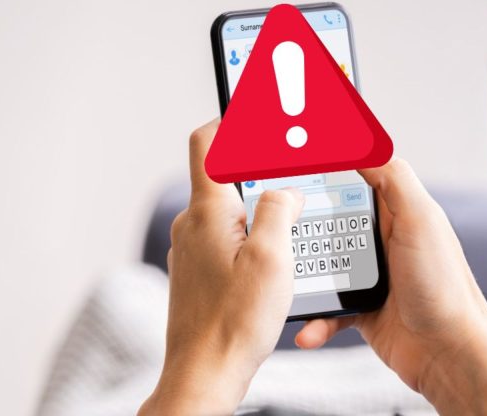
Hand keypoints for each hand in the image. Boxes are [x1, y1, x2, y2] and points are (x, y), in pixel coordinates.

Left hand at [140, 120, 303, 414]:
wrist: (203, 373)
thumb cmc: (235, 322)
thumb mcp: (273, 259)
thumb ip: (280, 210)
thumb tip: (286, 191)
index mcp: (208, 212)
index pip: (207, 142)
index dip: (231, 119)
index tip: (257, 114)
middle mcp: (192, 225)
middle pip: (224, 176)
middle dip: (261, 171)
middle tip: (294, 174)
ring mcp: (191, 249)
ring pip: (227, 211)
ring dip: (258, 209)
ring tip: (292, 224)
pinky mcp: (197, 271)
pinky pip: (224, 238)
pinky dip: (249, 236)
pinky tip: (273, 258)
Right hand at [295, 158, 486, 413]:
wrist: (451, 354)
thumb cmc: (442, 286)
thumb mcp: (420, 219)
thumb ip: (393, 177)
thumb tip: (360, 142)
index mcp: (396, 212)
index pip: (354, 180)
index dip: (324, 171)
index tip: (291, 165)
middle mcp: (382, 241)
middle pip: (328, 223)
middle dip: (301, 227)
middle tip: (272, 227)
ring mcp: (371, 276)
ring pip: (322, 266)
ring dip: (301, 277)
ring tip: (281, 281)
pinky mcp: (362, 309)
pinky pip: (329, 309)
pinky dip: (316, 320)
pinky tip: (306, 330)